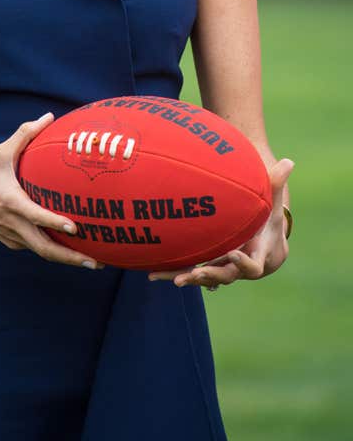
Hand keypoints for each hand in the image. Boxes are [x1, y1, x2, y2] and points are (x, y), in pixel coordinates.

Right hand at [0, 113, 104, 269]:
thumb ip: (25, 134)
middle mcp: (13, 224)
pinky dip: (53, 251)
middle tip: (96, 263)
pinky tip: (70, 250)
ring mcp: (12, 236)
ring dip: (66, 259)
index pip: (35, 216)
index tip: (75, 228)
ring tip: (92, 262)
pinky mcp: (10, 241)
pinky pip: (35, 248)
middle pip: (45, 249)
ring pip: (42, 252)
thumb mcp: (1, 152)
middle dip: (71, 258)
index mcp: (11, 202)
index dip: (54, 222)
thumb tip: (49, 116)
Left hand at [148, 157, 293, 289]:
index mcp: (256, 255)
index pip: (252, 266)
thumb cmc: (266, 217)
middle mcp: (236, 266)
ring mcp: (219, 267)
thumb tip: (289, 161)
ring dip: (188, 277)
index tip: (233, 252)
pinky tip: (151, 275)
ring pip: (203, 278)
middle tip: (197, 273)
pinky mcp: (204, 264)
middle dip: (211, 275)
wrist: (262, 240)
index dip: (244, 262)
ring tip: (174, 279)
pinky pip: (188, 271)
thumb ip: (276, 184)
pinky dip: (171, 273)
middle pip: (224, 276)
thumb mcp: (272, 202)